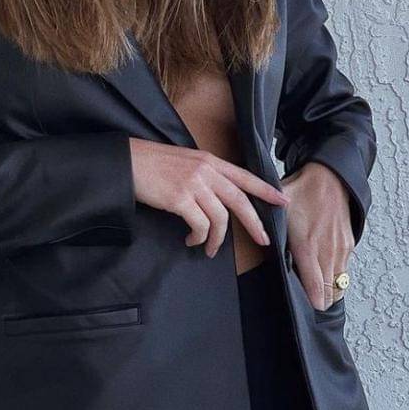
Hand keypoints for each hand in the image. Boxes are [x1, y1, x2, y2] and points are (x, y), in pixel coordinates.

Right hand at [128, 138, 288, 257]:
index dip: (265, 190)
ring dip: (218, 239)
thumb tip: (216, 196)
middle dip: (255, 223)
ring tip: (210, 249)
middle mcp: (205, 170)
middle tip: (264, 240)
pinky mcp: (179, 198)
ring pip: (220, 217)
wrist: (126, 161)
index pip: (245, 176)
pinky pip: (200, 225)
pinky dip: (199, 237)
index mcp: (209, 160)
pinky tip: (191, 240)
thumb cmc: (151, 163)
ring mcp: (193, 184)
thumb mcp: (184, 161)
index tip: (282, 201)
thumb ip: (203, 173)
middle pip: (240, 200)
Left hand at [281, 161, 352, 310]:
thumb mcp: (278, 211)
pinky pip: (344, 272)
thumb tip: (255, 246)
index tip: (304, 309)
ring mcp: (341, 250)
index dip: (311, 303)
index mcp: (308, 246)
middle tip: (305, 302)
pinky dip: (336, 279)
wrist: (329, 178)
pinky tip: (324, 275)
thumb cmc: (301, 193)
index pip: (315, 288)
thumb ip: (268, 230)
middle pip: (329, 293)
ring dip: (328, 292)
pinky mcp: (349, 246)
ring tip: (315, 292)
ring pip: (339, 285)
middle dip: (318, 301)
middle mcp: (328, 251)